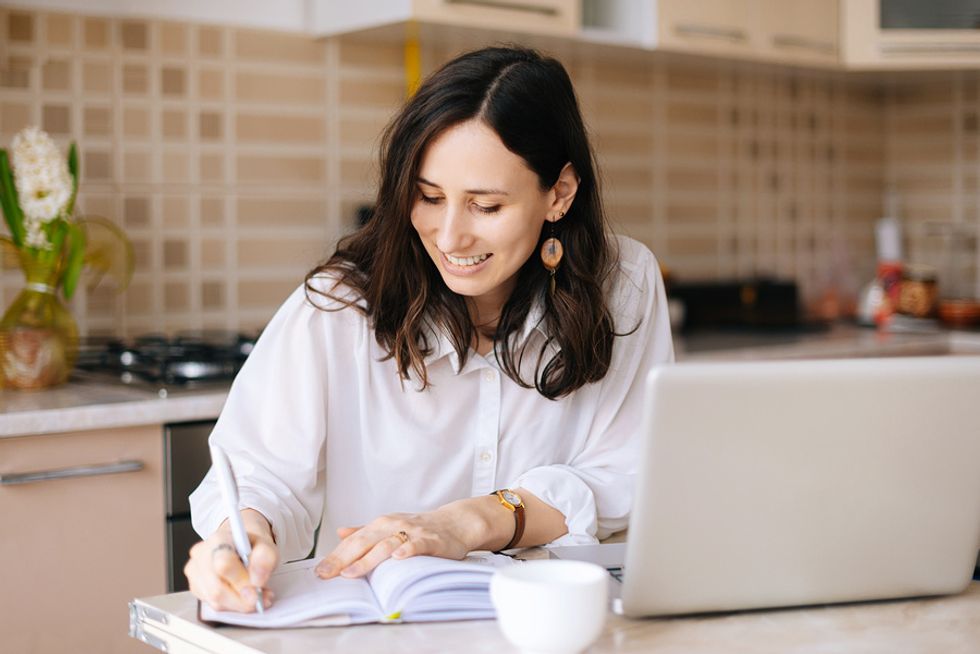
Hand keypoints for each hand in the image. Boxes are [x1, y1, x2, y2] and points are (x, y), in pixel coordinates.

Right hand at [184, 509, 278, 611]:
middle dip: (242, 599)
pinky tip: (242, 597)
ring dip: (239, 604)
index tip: (257, 590)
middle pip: (217, 589)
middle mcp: (201, 554)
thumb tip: (257, 581)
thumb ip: (265, 559)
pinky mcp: (195, 586)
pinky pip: (213, 604)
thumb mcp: (267, 546)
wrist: (240, 544)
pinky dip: (231, 605)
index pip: (224, 564)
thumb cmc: (252, 546)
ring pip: (215, 600)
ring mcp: (195, 571)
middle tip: (260, 598)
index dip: (241, 582)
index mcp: (219, 539)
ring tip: (256, 596)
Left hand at [314, 504, 480, 579]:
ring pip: (386, 544)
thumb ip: (365, 531)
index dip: (335, 556)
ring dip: (368, 559)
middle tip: (326, 574)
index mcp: (381, 525)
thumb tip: (340, 532)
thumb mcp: (390, 526)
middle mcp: (393, 525)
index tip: (319, 571)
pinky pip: (417, 544)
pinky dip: (407, 549)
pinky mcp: (431, 540)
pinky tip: (398, 557)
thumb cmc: (420, 527)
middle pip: (364, 542)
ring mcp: (412, 532)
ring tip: (352, 573)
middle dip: (343, 559)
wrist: (454, 522)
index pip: (354, 541)